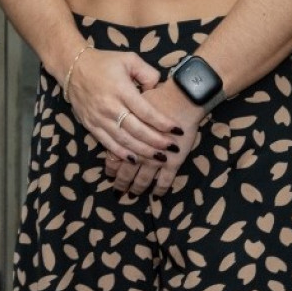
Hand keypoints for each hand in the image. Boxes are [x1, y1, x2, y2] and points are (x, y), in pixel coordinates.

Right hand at [67, 48, 184, 163]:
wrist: (73, 67)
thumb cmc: (105, 62)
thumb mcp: (129, 59)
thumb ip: (147, 74)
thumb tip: (158, 90)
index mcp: (121, 89)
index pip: (146, 111)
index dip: (163, 123)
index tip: (178, 130)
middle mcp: (110, 106)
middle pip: (137, 130)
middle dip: (156, 142)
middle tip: (173, 148)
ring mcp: (99, 118)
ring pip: (124, 141)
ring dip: (143, 152)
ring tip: (160, 158)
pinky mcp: (91, 126)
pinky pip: (108, 144)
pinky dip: (122, 154)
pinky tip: (135, 160)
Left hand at [105, 80, 204, 197]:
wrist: (182, 97)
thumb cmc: (157, 95)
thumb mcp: (132, 102)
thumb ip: (123, 114)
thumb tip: (114, 118)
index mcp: (126, 138)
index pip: (114, 157)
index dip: (111, 168)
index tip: (109, 174)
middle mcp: (138, 151)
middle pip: (125, 172)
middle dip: (121, 183)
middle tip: (118, 192)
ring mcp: (155, 159)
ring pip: (143, 180)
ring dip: (137, 188)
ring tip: (134, 194)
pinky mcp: (172, 162)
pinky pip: (165, 181)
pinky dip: (160, 190)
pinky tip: (157, 195)